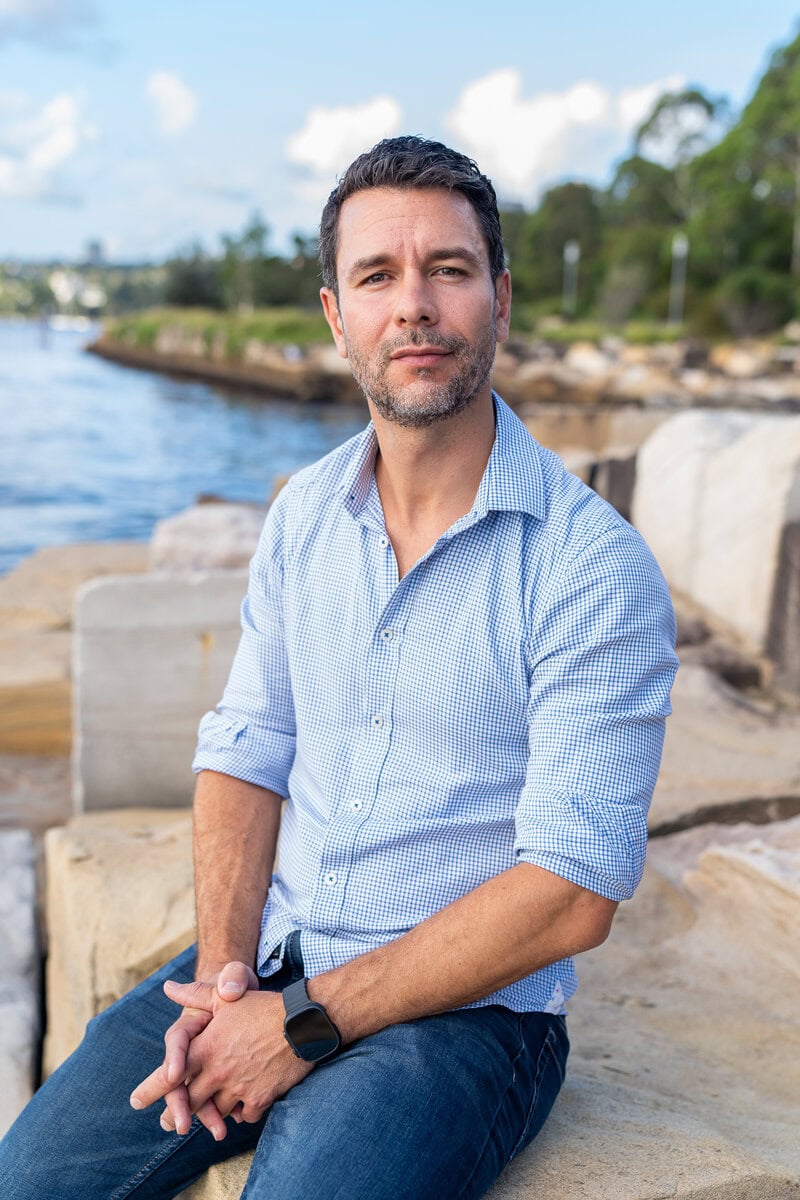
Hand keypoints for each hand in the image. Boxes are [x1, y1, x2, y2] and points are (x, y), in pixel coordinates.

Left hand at [131, 986, 312, 1137]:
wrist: (302, 1021)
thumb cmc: (262, 1006)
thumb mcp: (225, 997)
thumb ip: (194, 994)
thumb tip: (168, 988)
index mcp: (205, 1048)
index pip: (169, 1075)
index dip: (150, 1090)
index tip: (135, 1102)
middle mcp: (217, 1072)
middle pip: (189, 1102)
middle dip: (177, 1114)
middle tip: (169, 1124)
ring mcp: (239, 1087)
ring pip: (217, 1110)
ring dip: (213, 1113)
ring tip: (209, 1119)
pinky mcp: (260, 1098)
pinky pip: (244, 1115)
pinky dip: (241, 1113)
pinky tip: (242, 1108)